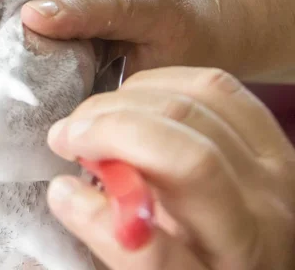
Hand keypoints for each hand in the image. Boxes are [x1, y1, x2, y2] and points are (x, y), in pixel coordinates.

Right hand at [46, 67, 294, 269]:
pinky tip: (130, 96)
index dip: (97, 220)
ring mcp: (274, 170)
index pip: (158, 254)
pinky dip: (160, 83)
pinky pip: (214, 86)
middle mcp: (259, 222)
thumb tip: (67, 191)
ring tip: (92, 117)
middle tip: (66, 136)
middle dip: (110, 132)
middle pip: (187, 159)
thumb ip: (117, 238)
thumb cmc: (202, 260)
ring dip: (126, 101)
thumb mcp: (159, 269)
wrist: (263, 247)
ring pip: (195, 107)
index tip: (61, 189)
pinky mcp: (274, 135)